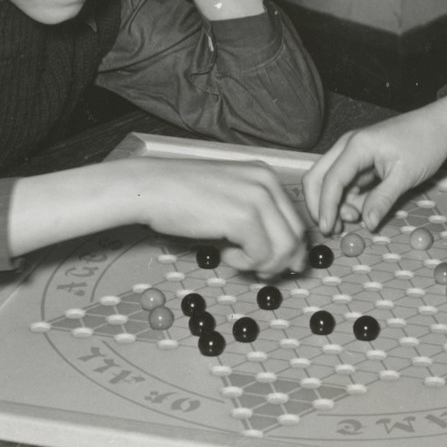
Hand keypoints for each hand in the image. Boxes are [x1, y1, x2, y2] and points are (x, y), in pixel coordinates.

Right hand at [129, 157, 306, 275]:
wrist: (150, 188)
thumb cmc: (180, 196)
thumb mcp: (228, 198)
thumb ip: (254, 218)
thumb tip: (279, 252)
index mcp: (264, 176)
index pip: (294, 220)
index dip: (290, 249)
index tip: (275, 263)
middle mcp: (266, 183)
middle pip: (296, 235)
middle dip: (282, 261)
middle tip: (259, 270)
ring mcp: (257, 198)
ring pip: (285, 248)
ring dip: (265, 264)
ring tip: (239, 261)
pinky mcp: (244, 217)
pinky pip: (262, 254)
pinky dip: (246, 263)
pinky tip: (226, 255)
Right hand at [302, 91, 446, 233]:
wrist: (440, 125)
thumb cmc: (425, 143)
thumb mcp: (405, 175)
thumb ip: (383, 200)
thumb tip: (367, 224)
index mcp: (356, 146)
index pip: (330, 180)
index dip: (325, 207)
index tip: (328, 229)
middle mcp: (348, 146)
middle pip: (317, 177)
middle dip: (320, 204)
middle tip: (335, 227)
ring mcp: (353, 152)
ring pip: (331, 181)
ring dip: (337, 203)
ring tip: (357, 218)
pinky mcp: (361, 159)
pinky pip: (346, 182)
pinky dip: (348, 198)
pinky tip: (362, 209)